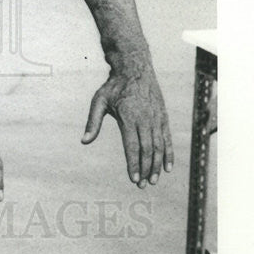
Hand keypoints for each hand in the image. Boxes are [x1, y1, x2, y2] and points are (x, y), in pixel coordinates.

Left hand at [80, 66, 172, 186]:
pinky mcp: (163, 116)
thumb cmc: (114, 86)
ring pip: (159, 146)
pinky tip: (167, 168)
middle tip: (141, 185)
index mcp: (129, 116)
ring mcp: (156, 118)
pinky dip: (169, 154)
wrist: (135, 68)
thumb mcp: (99, 100)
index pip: (132, 146)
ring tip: (152, 180)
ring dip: (157, 165)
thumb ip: (93, 122)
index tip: (133, 179)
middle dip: (145, 169)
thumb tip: (84, 141)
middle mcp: (145, 119)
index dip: (133, 164)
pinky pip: (167, 138)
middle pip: (147, 149)